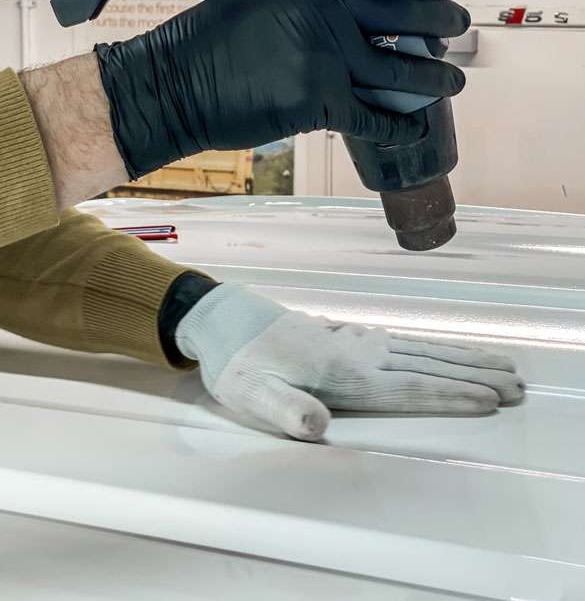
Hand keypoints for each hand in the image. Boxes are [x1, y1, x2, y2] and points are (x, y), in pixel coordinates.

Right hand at [95, 0, 469, 179]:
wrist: (171, 85)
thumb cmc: (204, 42)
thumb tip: (346, 8)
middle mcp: (323, 7)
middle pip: (403, 14)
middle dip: (439, 23)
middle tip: (457, 29)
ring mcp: (325, 54)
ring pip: (399, 68)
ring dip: (432, 80)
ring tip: (452, 83)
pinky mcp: (320, 100)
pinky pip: (372, 117)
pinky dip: (396, 127)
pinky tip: (412, 130)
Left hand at [176, 285, 524, 441]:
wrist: (227, 318)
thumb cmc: (240, 364)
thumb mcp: (251, 395)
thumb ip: (285, 410)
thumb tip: (319, 425)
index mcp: (342, 373)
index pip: (408, 388)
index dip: (451, 396)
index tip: (490, 401)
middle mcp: (359, 353)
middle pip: (428, 366)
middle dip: (475, 377)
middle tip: (518, 385)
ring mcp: (358, 341)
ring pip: (423, 350)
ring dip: (464, 360)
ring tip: (502, 366)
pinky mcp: (352, 335)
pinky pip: (407, 342)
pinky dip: (436, 348)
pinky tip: (448, 352)